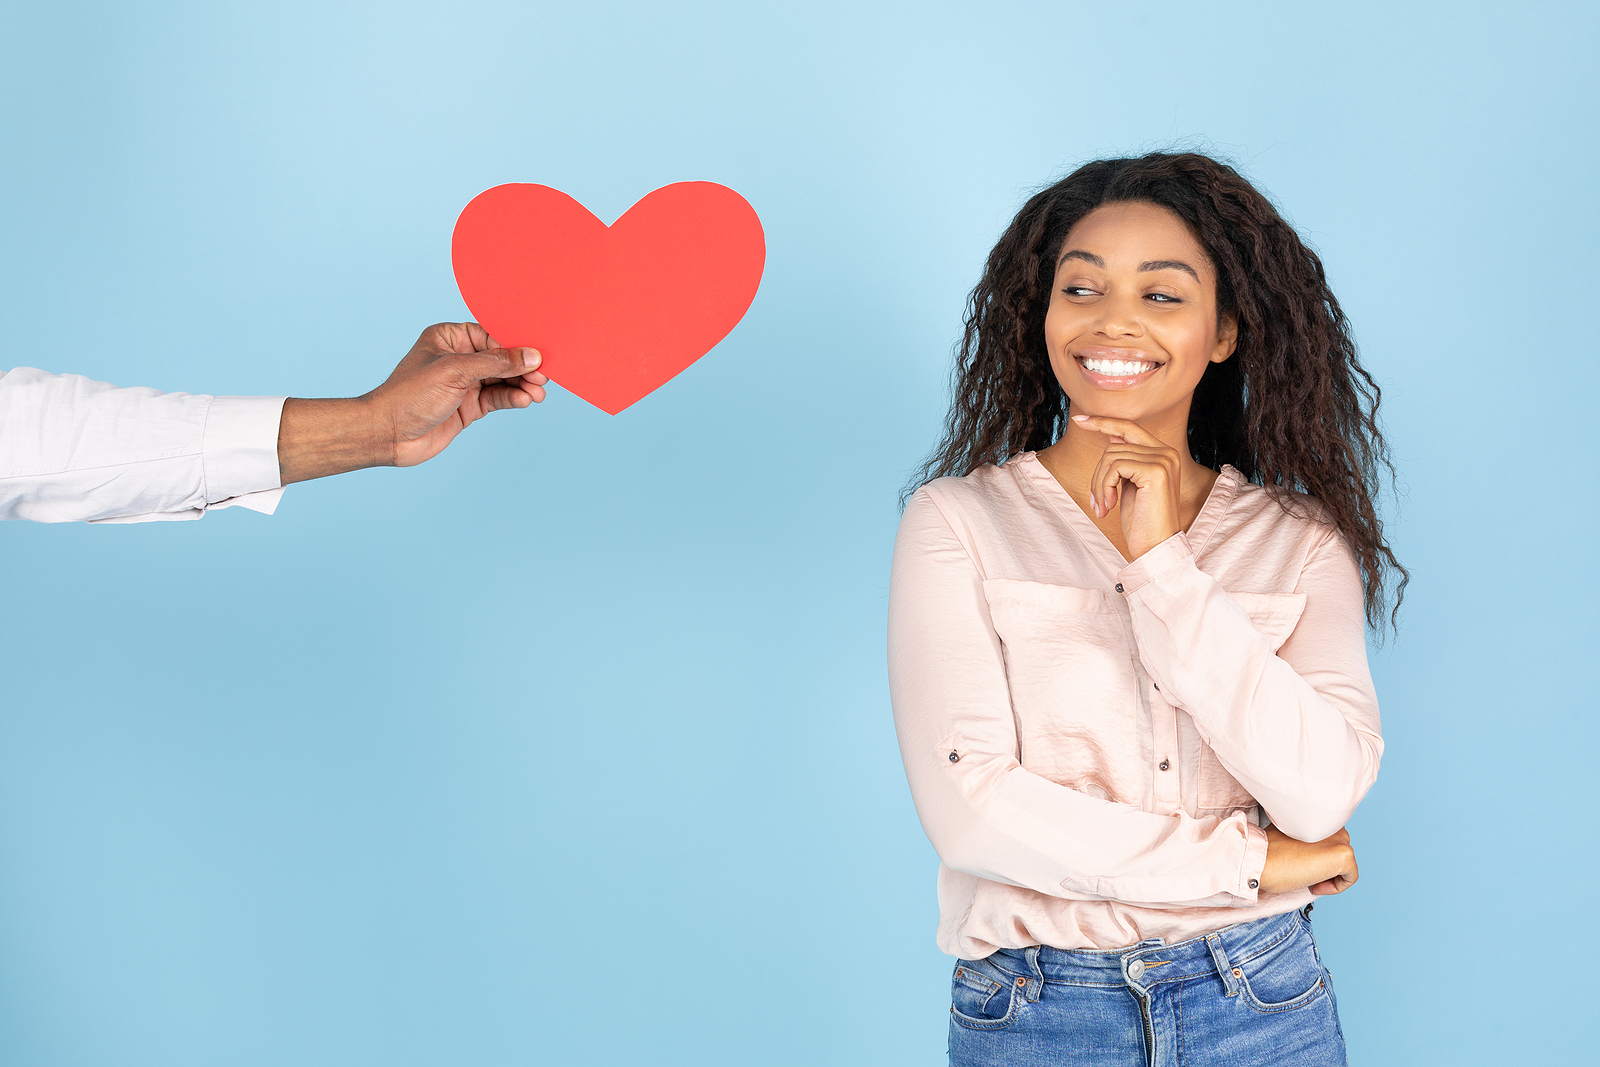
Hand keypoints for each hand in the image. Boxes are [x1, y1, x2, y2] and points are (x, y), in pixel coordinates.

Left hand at [371, 322, 546, 467]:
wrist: (389, 435)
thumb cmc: (410, 395)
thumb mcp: (455, 371)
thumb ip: (495, 363)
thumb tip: (530, 357)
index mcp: (449, 337)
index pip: (492, 335)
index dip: (515, 345)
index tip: (538, 354)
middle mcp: (458, 358)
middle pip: (501, 358)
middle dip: (523, 367)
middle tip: (543, 376)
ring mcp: (464, 383)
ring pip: (503, 379)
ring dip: (522, 385)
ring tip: (538, 393)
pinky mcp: (469, 406)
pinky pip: (497, 398)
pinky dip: (512, 399)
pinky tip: (524, 401)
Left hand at [1071, 414, 1182, 557]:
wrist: (1156, 548)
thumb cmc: (1142, 522)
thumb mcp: (1130, 486)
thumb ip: (1125, 461)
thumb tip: (1111, 437)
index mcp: (1163, 454)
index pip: (1129, 427)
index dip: (1103, 422)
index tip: (1080, 420)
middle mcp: (1167, 453)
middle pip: (1114, 445)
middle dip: (1098, 473)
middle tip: (1096, 502)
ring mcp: (1163, 460)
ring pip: (1111, 457)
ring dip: (1099, 485)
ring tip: (1103, 507)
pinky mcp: (1155, 471)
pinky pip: (1114, 467)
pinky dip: (1104, 487)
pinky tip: (1108, 507)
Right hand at [1258, 826, 1358, 895]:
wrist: (1259, 860)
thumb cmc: (1266, 851)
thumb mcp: (1288, 833)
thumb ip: (1305, 834)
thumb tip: (1313, 850)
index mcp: (1318, 814)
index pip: (1330, 838)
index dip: (1317, 854)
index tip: (1301, 862)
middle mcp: (1332, 822)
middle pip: (1339, 850)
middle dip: (1325, 865)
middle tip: (1304, 871)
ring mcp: (1340, 838)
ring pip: (1346, 864)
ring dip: (1329, 875)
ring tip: (1307, 878)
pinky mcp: (1345, 855)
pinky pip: (1350, 877)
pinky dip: (1335, 887)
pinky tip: (1314, 885)